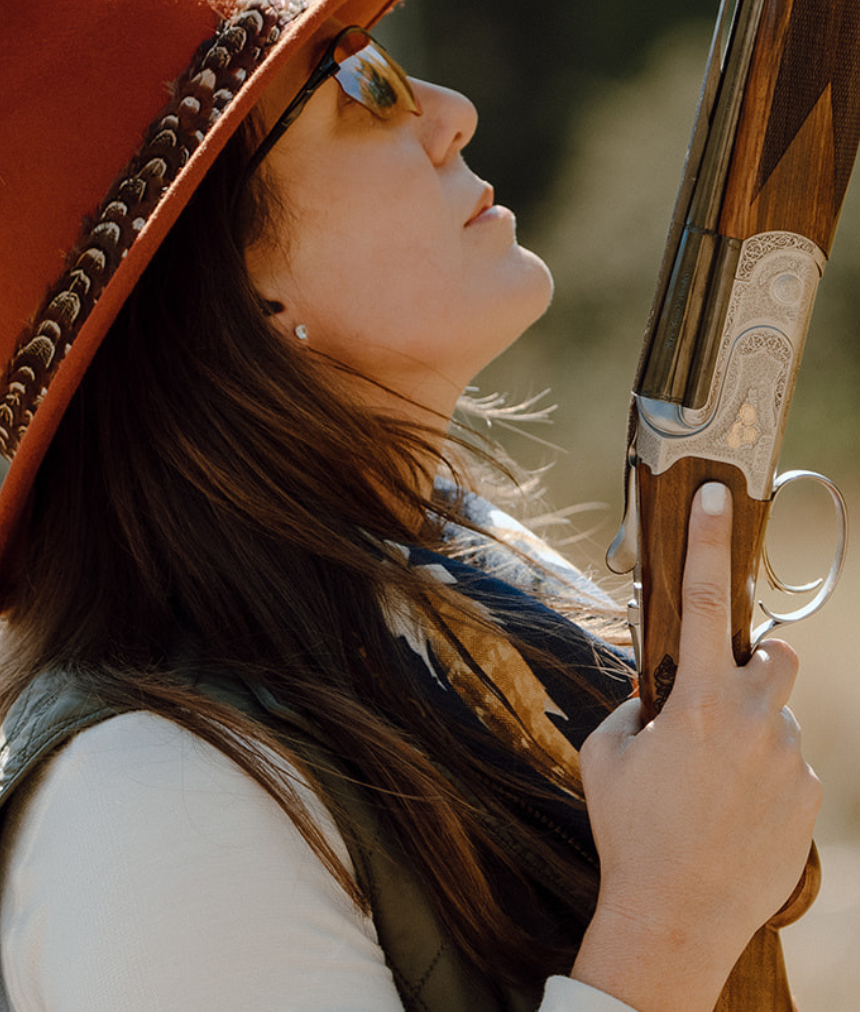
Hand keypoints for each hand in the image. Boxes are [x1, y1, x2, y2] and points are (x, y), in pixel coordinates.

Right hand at [570, 482, 821, 1011]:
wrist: (676, 917)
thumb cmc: (630, 831)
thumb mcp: (605, 756)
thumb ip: (629, 707)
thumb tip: (652, 693)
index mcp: (699, 701)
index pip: (701, 599)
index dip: (707, 542)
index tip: (716, 497)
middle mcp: (755, 721)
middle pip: (777, 654)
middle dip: (753, 661)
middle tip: (721, 694)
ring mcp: (790, 761)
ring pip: (783, 715)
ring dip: (755, 727)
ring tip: (717, 779)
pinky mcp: (808, 799)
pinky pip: (792, 764)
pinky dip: (766, 773)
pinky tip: (734, 811)